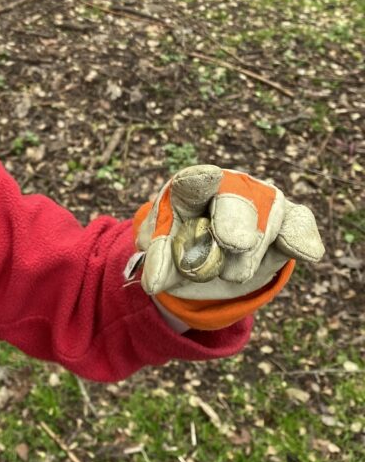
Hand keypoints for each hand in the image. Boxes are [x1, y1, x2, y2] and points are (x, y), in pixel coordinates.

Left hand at [133, 165, 324, 327]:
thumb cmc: (177, 250)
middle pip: (234, 200)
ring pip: (266, 217)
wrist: (205, 266)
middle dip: (234, 220)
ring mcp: (260, 204)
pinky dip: (301, 237)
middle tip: (232, 243)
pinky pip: (298, 224)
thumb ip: (160, 265)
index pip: (192, 183)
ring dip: (253, 250)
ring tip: (233, 276)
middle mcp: (227, 190)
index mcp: (189, 191)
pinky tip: (307, 251)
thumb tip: (154, 283)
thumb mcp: (163, 257)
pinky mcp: (286, 224)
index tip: (206, 178)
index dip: (198, 181)